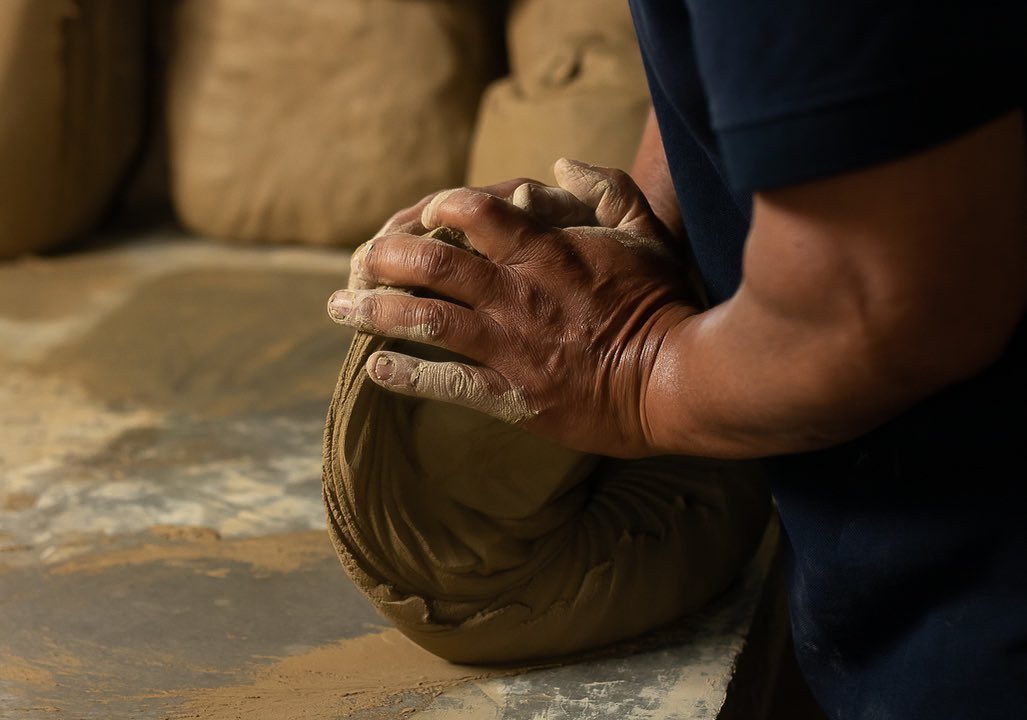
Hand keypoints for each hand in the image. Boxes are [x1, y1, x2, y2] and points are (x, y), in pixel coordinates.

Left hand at [329, 159, 701, 456]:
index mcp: (544, 252)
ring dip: (374, 311)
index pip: (471, 213)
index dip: (435, 209)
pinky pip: (445, 383)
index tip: (421, 216)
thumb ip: (608, 189)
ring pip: (425, 320)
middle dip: (386, 258)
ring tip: (338, 308)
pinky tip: (375, 367)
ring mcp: (509, 346)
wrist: (678, 380)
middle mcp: (516, 294)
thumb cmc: (665, 304)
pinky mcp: (512, 395)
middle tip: (361, 261)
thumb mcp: (646, 233)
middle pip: (431, 265)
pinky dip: (405, 375)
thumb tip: (564, 163)